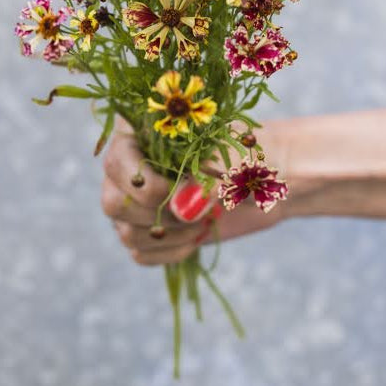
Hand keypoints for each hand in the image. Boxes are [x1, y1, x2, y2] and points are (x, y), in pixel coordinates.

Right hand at [102, 120, 291, 265]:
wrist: (272, 176)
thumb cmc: (250, 155)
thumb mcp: (230, 162)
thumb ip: (205, 181)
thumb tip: (180, 210)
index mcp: (141, 131)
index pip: (116, 163)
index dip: (147, 186)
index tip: (190, 191)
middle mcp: (132, 164)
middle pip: (113, 202)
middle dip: (158, 215)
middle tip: (199, 210)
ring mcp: (138, 198)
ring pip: (126, 232)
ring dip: (169, 236)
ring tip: (204, 221)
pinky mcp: (152, 227)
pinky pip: (141, 253)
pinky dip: (170, 253)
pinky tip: (197, 238)